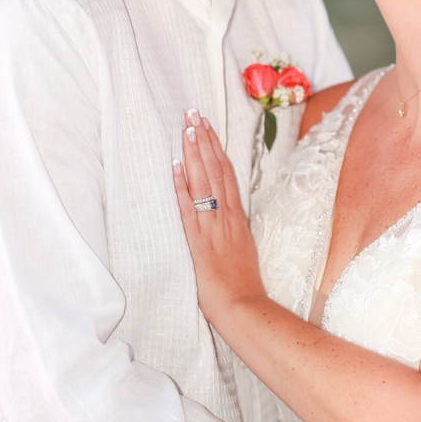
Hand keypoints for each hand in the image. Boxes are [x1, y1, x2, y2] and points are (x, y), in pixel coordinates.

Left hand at [173, 113, 264, 328]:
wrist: (244, 307)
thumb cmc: (242, 285)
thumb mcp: (241, 250)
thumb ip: (231, 231)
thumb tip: (222, 218)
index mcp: (236, 218)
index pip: (226, 174)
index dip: (215, 149)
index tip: (206, 127)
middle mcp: (226, 217)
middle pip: (216, 170)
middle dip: (203, 140)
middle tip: (193, 114)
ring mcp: (213, 227)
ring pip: (204, 182)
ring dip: (194, 153)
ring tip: (186, 128)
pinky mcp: (199, 241)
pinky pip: (189, 208)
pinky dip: (182, 186)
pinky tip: (175, 165)